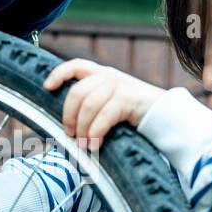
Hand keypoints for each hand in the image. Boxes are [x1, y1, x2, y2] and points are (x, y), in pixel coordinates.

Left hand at [43, 59, 164, 153]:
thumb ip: (92, 104)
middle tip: (70, 135)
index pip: (76, 65)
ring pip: (88, 106)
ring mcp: (119, 85)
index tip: (47, 87)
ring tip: (84, 145)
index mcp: (102, 74)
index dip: (59, 73)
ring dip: (82, 129)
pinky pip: (103, 117)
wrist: (164, 116)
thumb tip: (67, 125)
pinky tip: (95, 145)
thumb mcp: (110, 102)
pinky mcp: (127, 99)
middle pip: (77, 92)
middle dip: (69, 116)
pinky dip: (96, 134)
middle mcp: (109, 76)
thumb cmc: (134, 114)